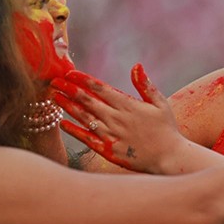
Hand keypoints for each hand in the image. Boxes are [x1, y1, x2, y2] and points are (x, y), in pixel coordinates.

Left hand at [51, 64, 182, 173]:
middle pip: (87, 101)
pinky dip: (73, 131)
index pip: (100, 88)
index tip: (69, 73)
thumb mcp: (160, 104)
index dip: (83, 80)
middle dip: (69, 89)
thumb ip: (145, 85)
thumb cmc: (166, 129)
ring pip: (84, 117)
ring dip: (67, 106)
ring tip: (54, 97)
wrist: (169, 157)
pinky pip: (86, 139)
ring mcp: (110, 135)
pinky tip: (62, 123)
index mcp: (128, 105)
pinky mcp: (108, 151)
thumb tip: (136, 66)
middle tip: (54, 81)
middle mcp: (116, 119)